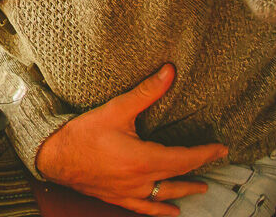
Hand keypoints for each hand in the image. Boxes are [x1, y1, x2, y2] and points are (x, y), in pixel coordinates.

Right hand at [36, 63, 227, 215]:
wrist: (54, 156)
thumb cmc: (83, 132)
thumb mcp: (116, 109)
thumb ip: (146, 93)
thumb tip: (169, 73)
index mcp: (144, 159)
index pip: (185, 158)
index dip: (205, 153)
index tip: (221, 148)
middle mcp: (142, 180)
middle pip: (179, 176)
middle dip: (199, 168)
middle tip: (216, 162)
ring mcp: (130, 192)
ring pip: (166, 195)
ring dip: (185, 190)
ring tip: (201, 189)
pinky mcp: (118, 197)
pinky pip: (145, 208)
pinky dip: (160, 211)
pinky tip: (171, 213)